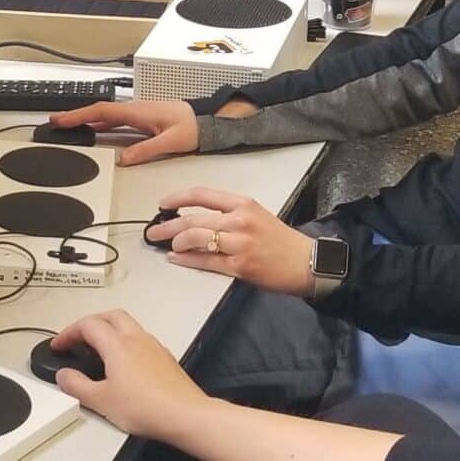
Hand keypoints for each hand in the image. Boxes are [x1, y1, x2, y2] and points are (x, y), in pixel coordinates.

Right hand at [51, 99, 198, 164]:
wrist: (206, 121)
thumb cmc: (192, 127)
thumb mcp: (170, 142)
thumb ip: (146, 149)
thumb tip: (123, 158)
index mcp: (138, 112)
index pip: (102, 113)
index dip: (80, 115)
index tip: (62, 119)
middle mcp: (135, 110)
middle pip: (99, 112)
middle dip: (76, 115)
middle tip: (55, 121)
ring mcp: (137, 114)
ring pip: (105, 115)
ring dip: (86, 119)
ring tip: (69, 125)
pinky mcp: (141, 119)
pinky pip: (115, 120)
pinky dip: (100, 124)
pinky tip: (94, 130)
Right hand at [51, 309, 214, 441]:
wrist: (185, 415)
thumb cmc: (147, 407)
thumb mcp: (101, 401)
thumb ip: (77, 386)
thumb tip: (64, 376)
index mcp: (117, 344)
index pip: (88, 325)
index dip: (69, 332)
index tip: (59, 344)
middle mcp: (137, 338)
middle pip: (110, 316)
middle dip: (90, 323)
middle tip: (78, 339)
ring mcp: (154, 346)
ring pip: (128, 325)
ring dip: (110, 330)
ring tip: (98, 349)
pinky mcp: (165, 357)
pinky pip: (141, 339)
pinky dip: (126, 342)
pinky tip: (124, 363)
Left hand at [150, 187, 314, 295]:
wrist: (306, 262)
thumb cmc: (281, 240)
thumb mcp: (257, 216)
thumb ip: (229, 215)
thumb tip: (196, 220)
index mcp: (243, 204)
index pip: (202, 194)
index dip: (178, 198)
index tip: (163, 204)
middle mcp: (240, 220)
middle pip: (194, 219)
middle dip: (168, 226)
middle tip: (153, 231)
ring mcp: (240, 243)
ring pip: (196, 238)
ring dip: (176, 242)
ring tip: (167, 245)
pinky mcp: (240, 266)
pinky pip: (206, 261)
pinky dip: (187, 260)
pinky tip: (177, 259)